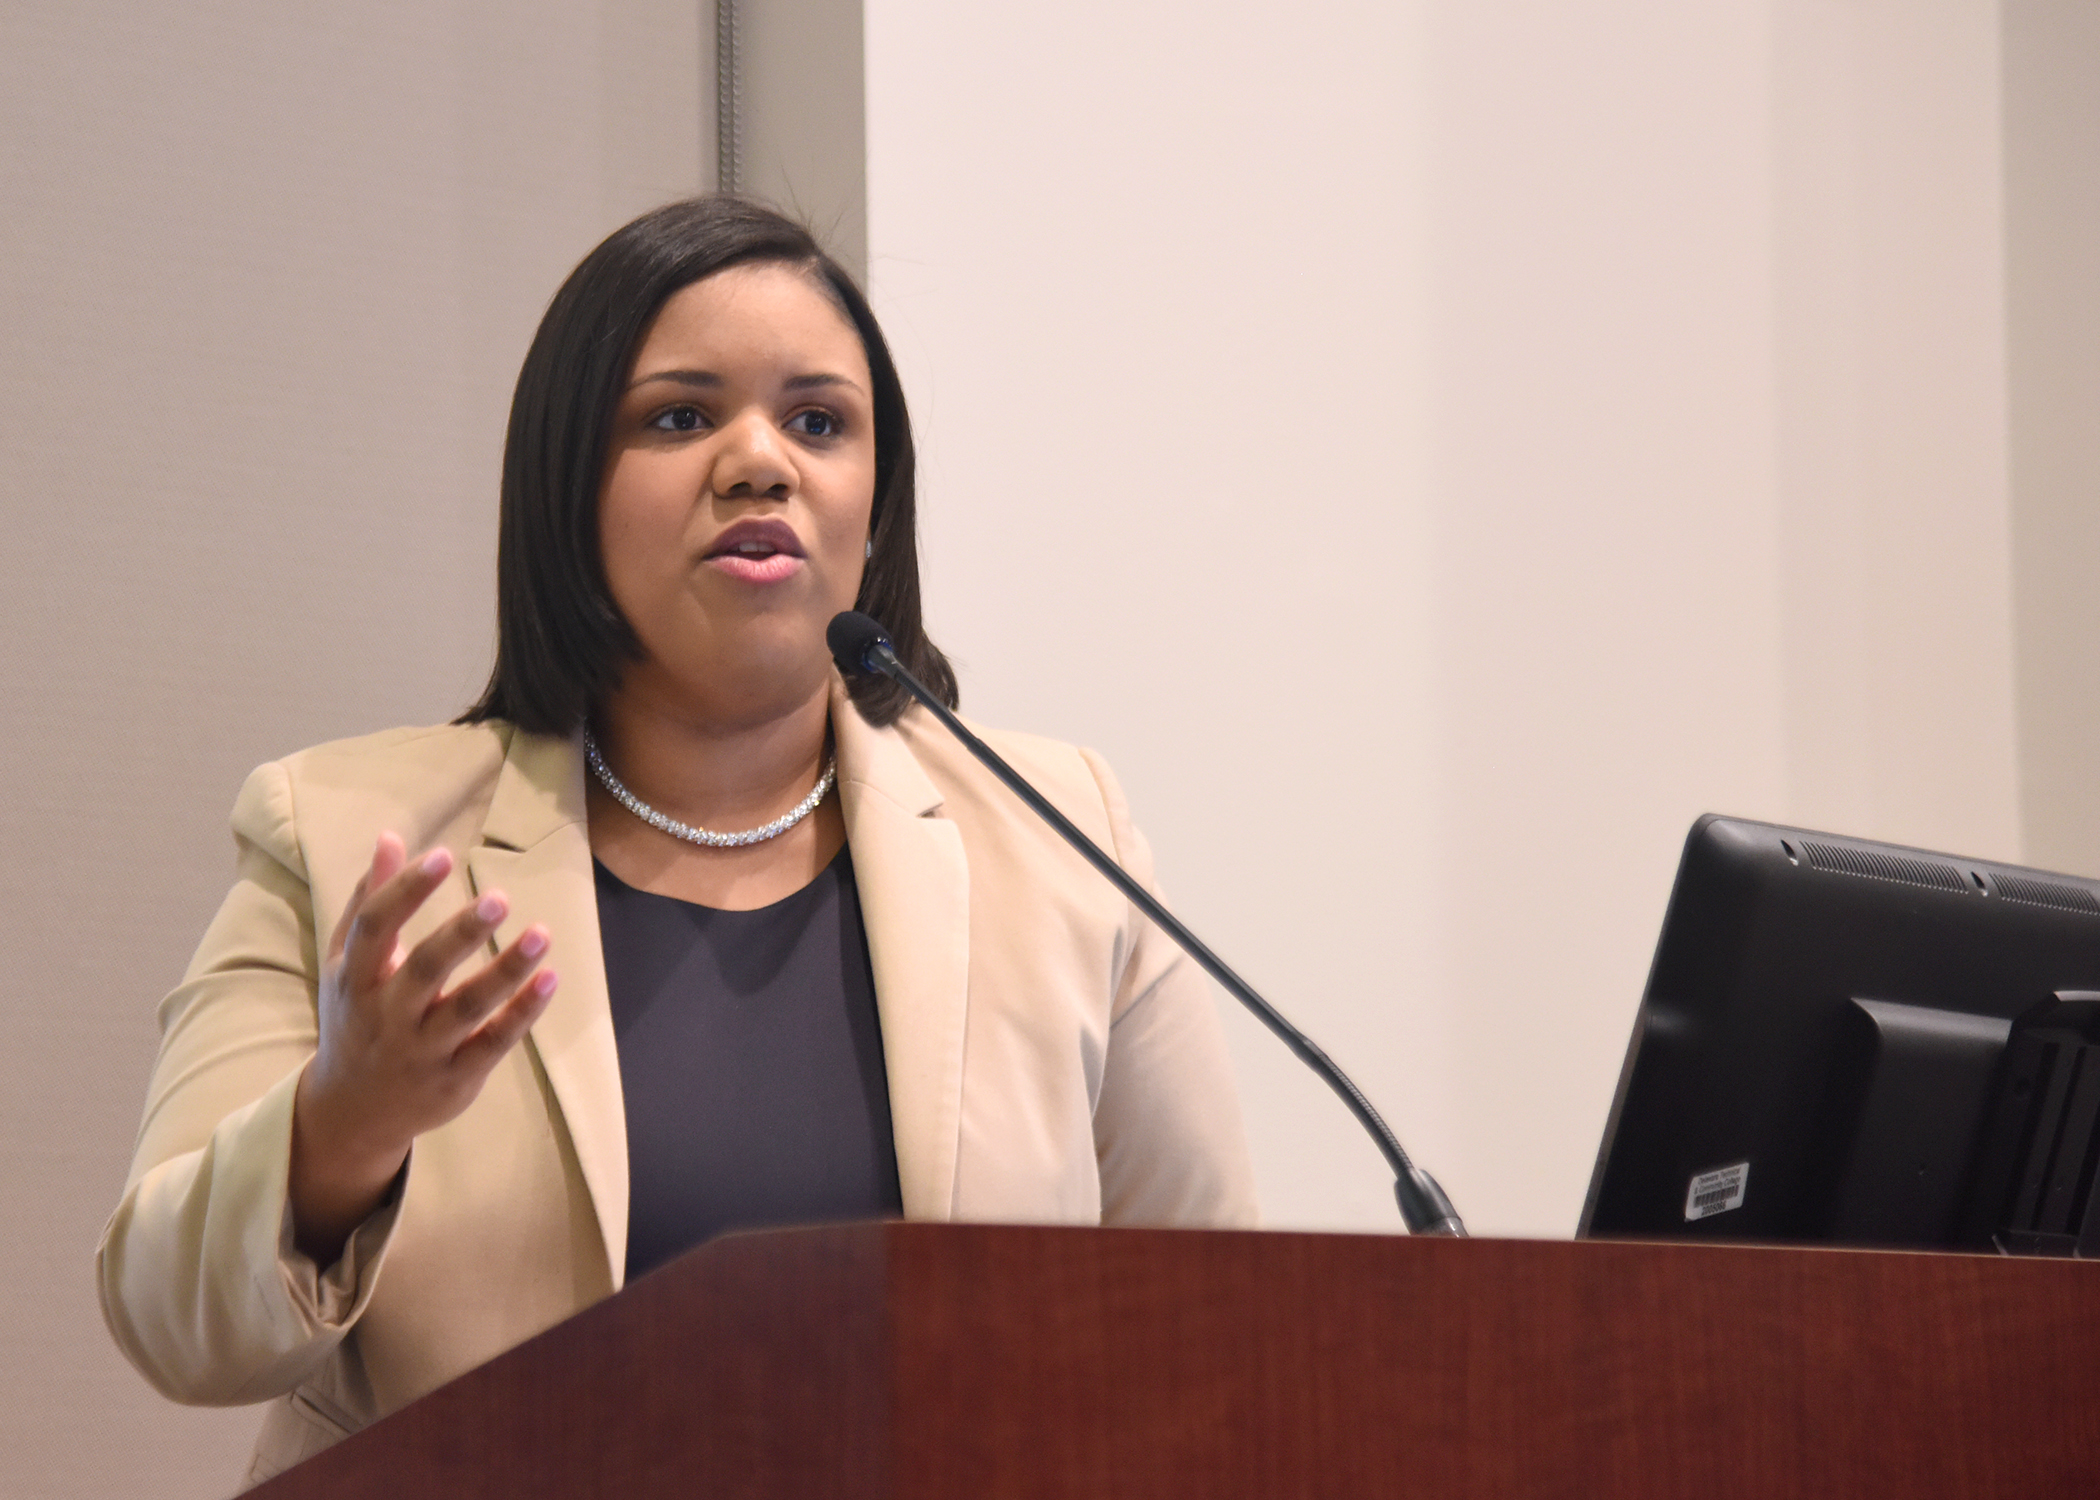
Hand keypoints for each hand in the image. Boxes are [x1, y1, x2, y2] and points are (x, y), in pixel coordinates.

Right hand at [289, 832, 557, 1263]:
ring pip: (466, 1010)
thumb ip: (369, 901)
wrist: (351, 1113)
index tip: (443, 856)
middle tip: (500, 897)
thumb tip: (391, 837)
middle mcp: (386, 1015)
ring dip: (505, 972)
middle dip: (460, 934)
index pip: (375, 929)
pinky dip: (522, 1014)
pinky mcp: (456, 1077)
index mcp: (354, 979)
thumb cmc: (356, 1019)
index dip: (406, 891)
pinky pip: (493, 1043)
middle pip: (423, 970)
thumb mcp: (347, 964)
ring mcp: (422, 1050)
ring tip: (542, 934)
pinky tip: (551, 979)